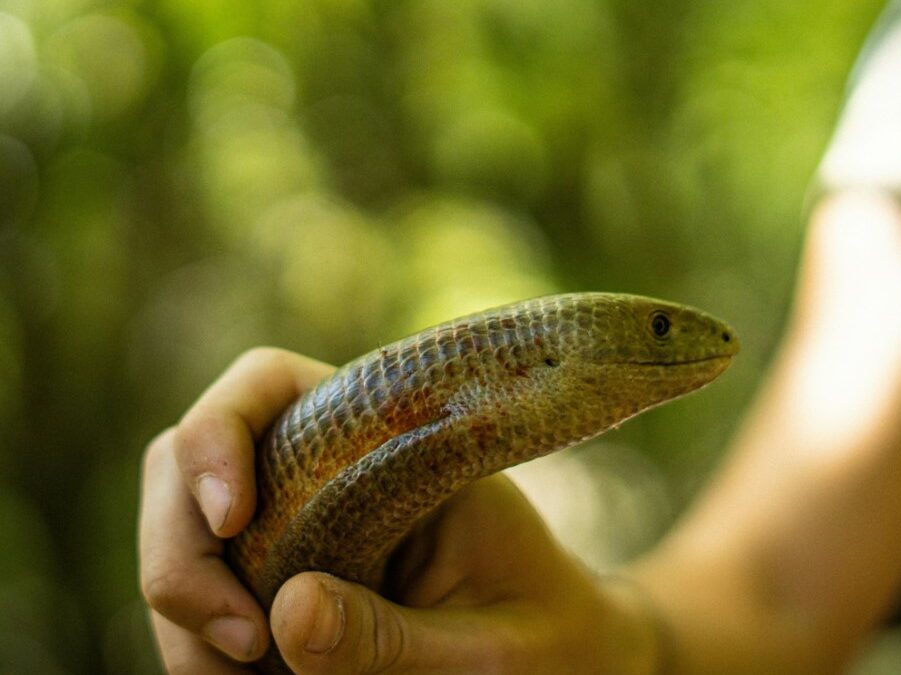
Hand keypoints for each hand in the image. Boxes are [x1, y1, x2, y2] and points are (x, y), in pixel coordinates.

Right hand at [138, 347, 663, 673]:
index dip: (219, 435)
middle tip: (238, 648)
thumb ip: (393, 637)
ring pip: (185, 540)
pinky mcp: (282, 576)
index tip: (232, 519)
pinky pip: (208, 596)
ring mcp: (296, 520)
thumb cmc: (550, 636)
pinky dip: (201, 643)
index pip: (269, 384)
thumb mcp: (490, 647)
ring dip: (184, 616)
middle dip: (182, 556)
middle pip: (187, 468)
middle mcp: (326, 465)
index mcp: (389, 435)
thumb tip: (283, 615)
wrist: (569, 657)